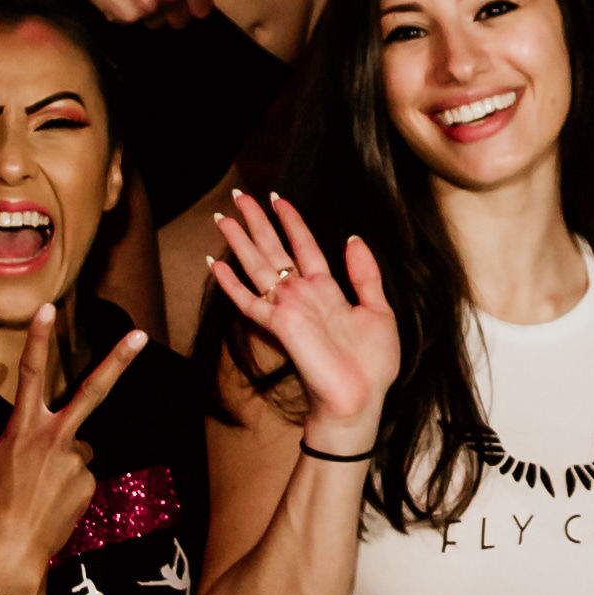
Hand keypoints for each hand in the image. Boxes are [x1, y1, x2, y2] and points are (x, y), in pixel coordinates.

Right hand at [0, 306, 152, 594]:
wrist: (7, 554)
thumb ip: (10, 449)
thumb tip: (26, 454)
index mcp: (20, 428)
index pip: (29, 374)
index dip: (37, 339)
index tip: (47, 308)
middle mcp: (53, 437)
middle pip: (93, 391)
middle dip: (118, 360)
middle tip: (140, 334)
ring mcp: (77, 460)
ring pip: (79, 450)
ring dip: (65, 464)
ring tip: (42, 494)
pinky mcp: (90, 483)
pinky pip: (83, 476)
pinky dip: (71, 488)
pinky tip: (54, 506)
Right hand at [44, 0, 214, 29]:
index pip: (202, 6)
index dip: (193, 3)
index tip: (186, 4)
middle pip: (181, 19)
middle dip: (171, 10)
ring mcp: (149, 5)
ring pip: (157, 22)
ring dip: (148, 11)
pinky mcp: (128, 16)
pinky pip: (134, 21)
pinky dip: (126, 10)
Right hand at [203, 189, 403, 445]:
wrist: (360, 398)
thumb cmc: (371, 364)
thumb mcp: (379, 310)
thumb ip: (365, 274)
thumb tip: (352, 238)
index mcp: (327, 290)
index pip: (304, 246)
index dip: (292, 221)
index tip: (278, 198)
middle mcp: (303, 295)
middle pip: (274, 249)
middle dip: (256, 222)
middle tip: (238, 196)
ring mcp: (288, 309)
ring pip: (258, 266)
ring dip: (240, 240)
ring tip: (222, 216)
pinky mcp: (278, 326)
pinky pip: (248, 300)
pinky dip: (230, 283)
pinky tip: (214, 263)